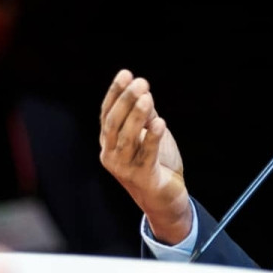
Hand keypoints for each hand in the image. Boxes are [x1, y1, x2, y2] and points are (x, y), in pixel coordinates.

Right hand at [98, 70, 192, 242]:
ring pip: (127, 138)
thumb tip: (144, 93)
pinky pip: (146, 156)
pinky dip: (152, 138)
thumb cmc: (156, 163)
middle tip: (140, 82)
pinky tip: (160, 123)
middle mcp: (111, 154)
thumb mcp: (149, 134)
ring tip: (147, 98)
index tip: (126, 74)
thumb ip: (145, 116)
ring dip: (137, 116)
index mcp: (109, 142)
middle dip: (126, 100)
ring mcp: (123, 168)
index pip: (107, 113)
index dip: (115, 93)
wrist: (165, 198)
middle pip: (114, 124)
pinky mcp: (141, 178)